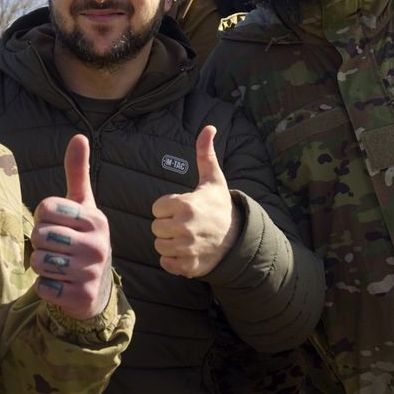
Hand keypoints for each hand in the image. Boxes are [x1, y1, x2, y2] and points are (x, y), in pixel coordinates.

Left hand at [30, 135, 112, 319]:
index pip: (46, 209)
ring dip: (40, 265)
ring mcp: (91, 272)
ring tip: (57, 265)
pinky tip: (60, 283)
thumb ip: (77, 173)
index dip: (43, 217)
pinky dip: (45, 286)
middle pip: (40, 236)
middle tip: (55, 247)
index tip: (56, 224)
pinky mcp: (81, 297)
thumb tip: (79, 137)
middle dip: (40, 242)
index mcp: (96, 219)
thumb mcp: (82, 205)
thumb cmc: (82, 237)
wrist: (97, 286)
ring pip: (39, 262)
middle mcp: (98, 245)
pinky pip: (43, 287)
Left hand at [151, 125, 237, 277]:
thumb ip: (205, 153)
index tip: (181, 207)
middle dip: (166, 225)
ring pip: (159, 247)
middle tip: (182, 223)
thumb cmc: (219, 205)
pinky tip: (184, 251)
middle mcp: (185, 228)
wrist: (238, 237)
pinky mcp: (189, 266)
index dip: (166, 207)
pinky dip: (172, 260)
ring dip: (168, 243)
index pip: (156, 208)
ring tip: (184, 237)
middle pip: (155, 228)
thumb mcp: (213, 179)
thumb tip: (209, 127)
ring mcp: (187, 249)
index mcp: (187, 205)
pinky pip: (166, 264)